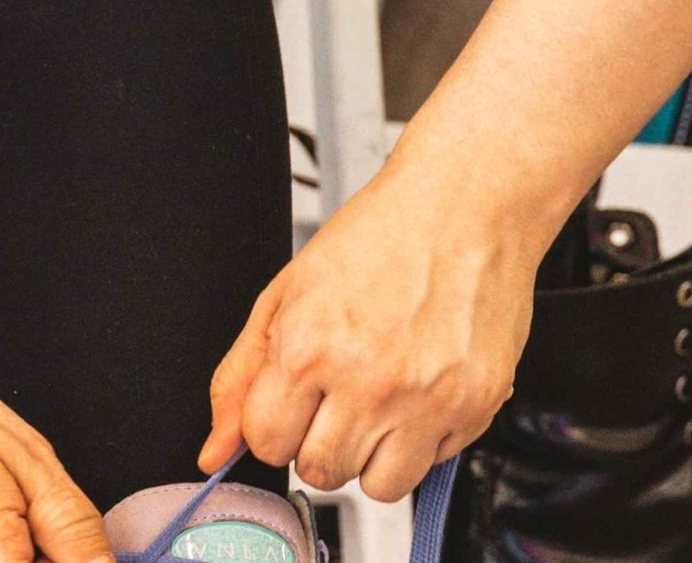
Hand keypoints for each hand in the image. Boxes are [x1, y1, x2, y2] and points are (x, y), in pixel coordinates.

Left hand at [199, 167, 544, 501]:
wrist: (463, 205)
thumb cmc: (376, 238)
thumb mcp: (284, 296)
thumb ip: (240, 378)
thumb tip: (213, 451)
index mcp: (309, 349)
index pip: (267, 445)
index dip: (274, 426)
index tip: (290, 402)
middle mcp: (368, 382)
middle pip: (320, 472)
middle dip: (318, 442)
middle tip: (333, 397)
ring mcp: (427, 400)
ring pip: (378, 487)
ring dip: (370, 454)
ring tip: (376, 400)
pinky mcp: (477, 407)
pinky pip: (433, 466)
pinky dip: (420, 441)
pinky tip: (417, 390)